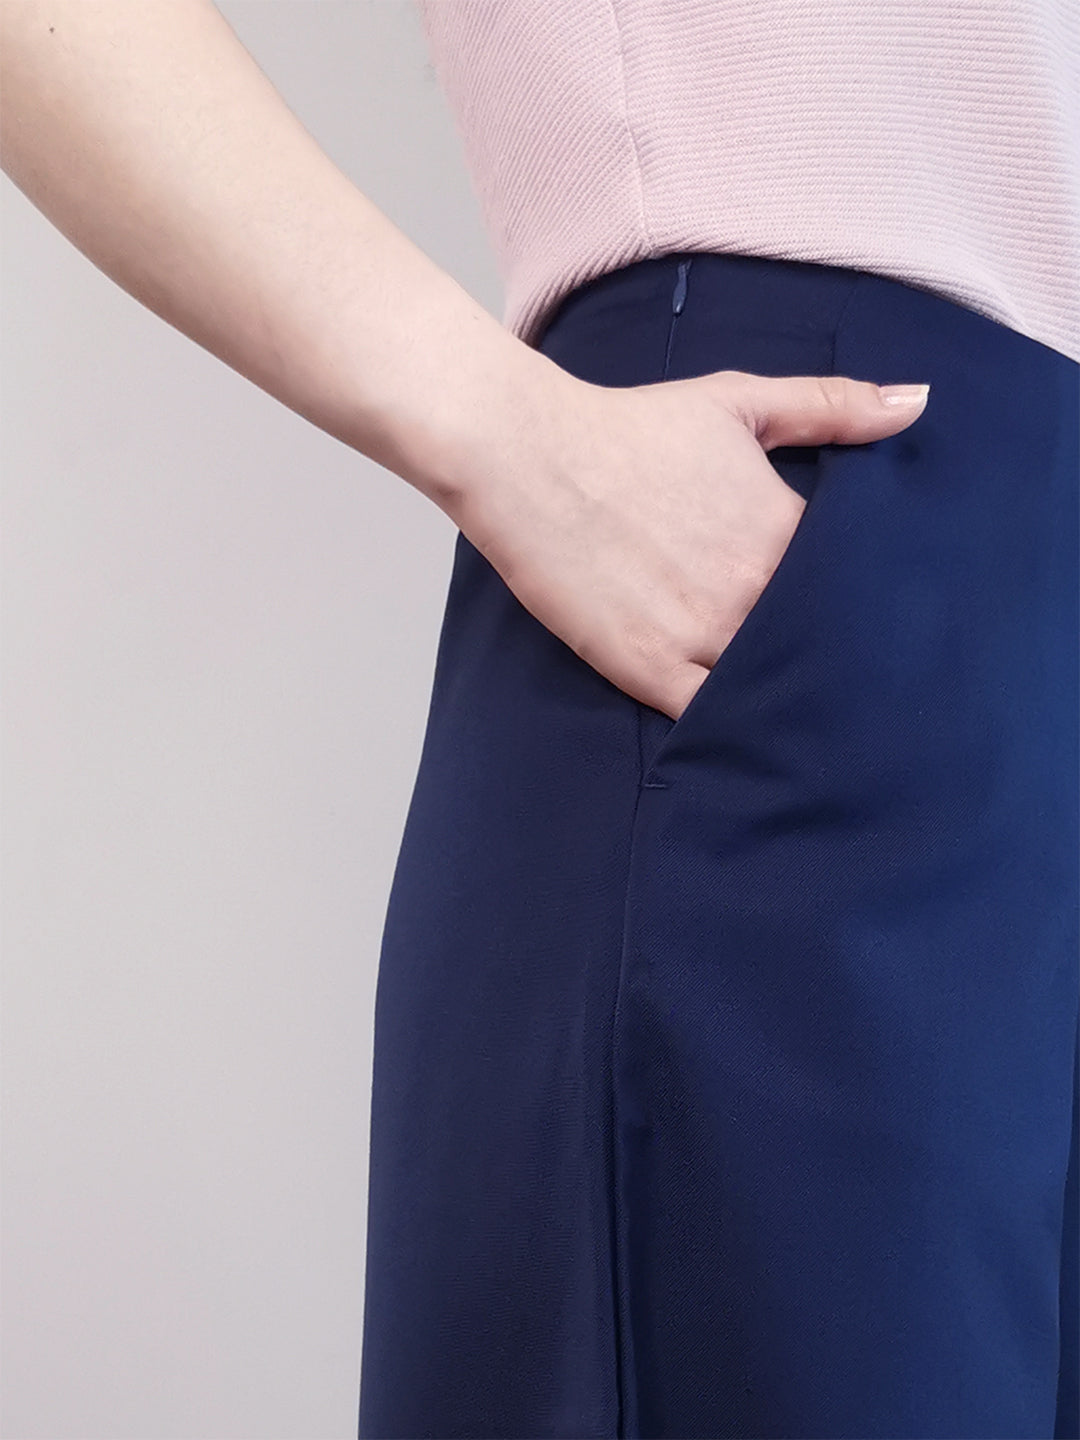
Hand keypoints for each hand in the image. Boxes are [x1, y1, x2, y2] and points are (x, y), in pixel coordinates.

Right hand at [449, 364, 928, 721]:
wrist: (530, 455)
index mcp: (783, 530)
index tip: (862, 622)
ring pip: (768, 687)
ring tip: (798, 716)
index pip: (853, 587)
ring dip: (785, 700)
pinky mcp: (648, 667)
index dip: (858, 605)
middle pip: (817, 646)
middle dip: (830, 660)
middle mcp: (751, 588)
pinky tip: (743, 736)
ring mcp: (700, 633)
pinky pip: (709, 717)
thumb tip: (917, 404)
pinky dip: (729, 726)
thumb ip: (831, 405)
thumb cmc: (631, 427)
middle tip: (844, 684)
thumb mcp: (739, 401)